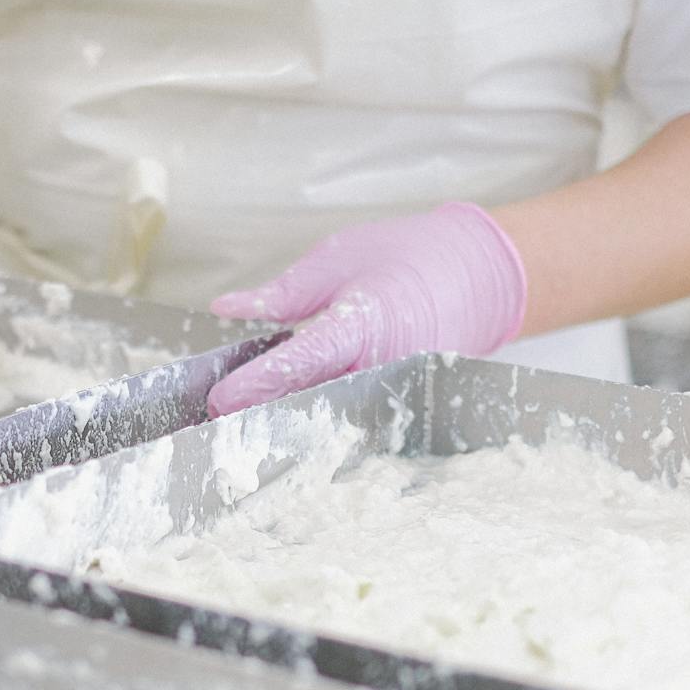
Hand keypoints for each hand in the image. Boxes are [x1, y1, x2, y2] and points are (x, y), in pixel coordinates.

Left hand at [205, 202, 526, 417]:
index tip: (218, 399)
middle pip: (307, 402)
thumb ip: (281, 293)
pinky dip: (312, 422)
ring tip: (233, 432)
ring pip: (327, 417)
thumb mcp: (336, 259)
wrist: (480, 276)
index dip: (256, 385)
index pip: (300, 363)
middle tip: (209, 425)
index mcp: (362, 325)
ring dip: (282, 424)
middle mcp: (378, 367)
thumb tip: (226, 307)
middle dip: (260, 414)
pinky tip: (275, 425)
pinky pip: (348, 417)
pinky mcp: (396, 402)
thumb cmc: (409, 257)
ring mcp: (391, 391)